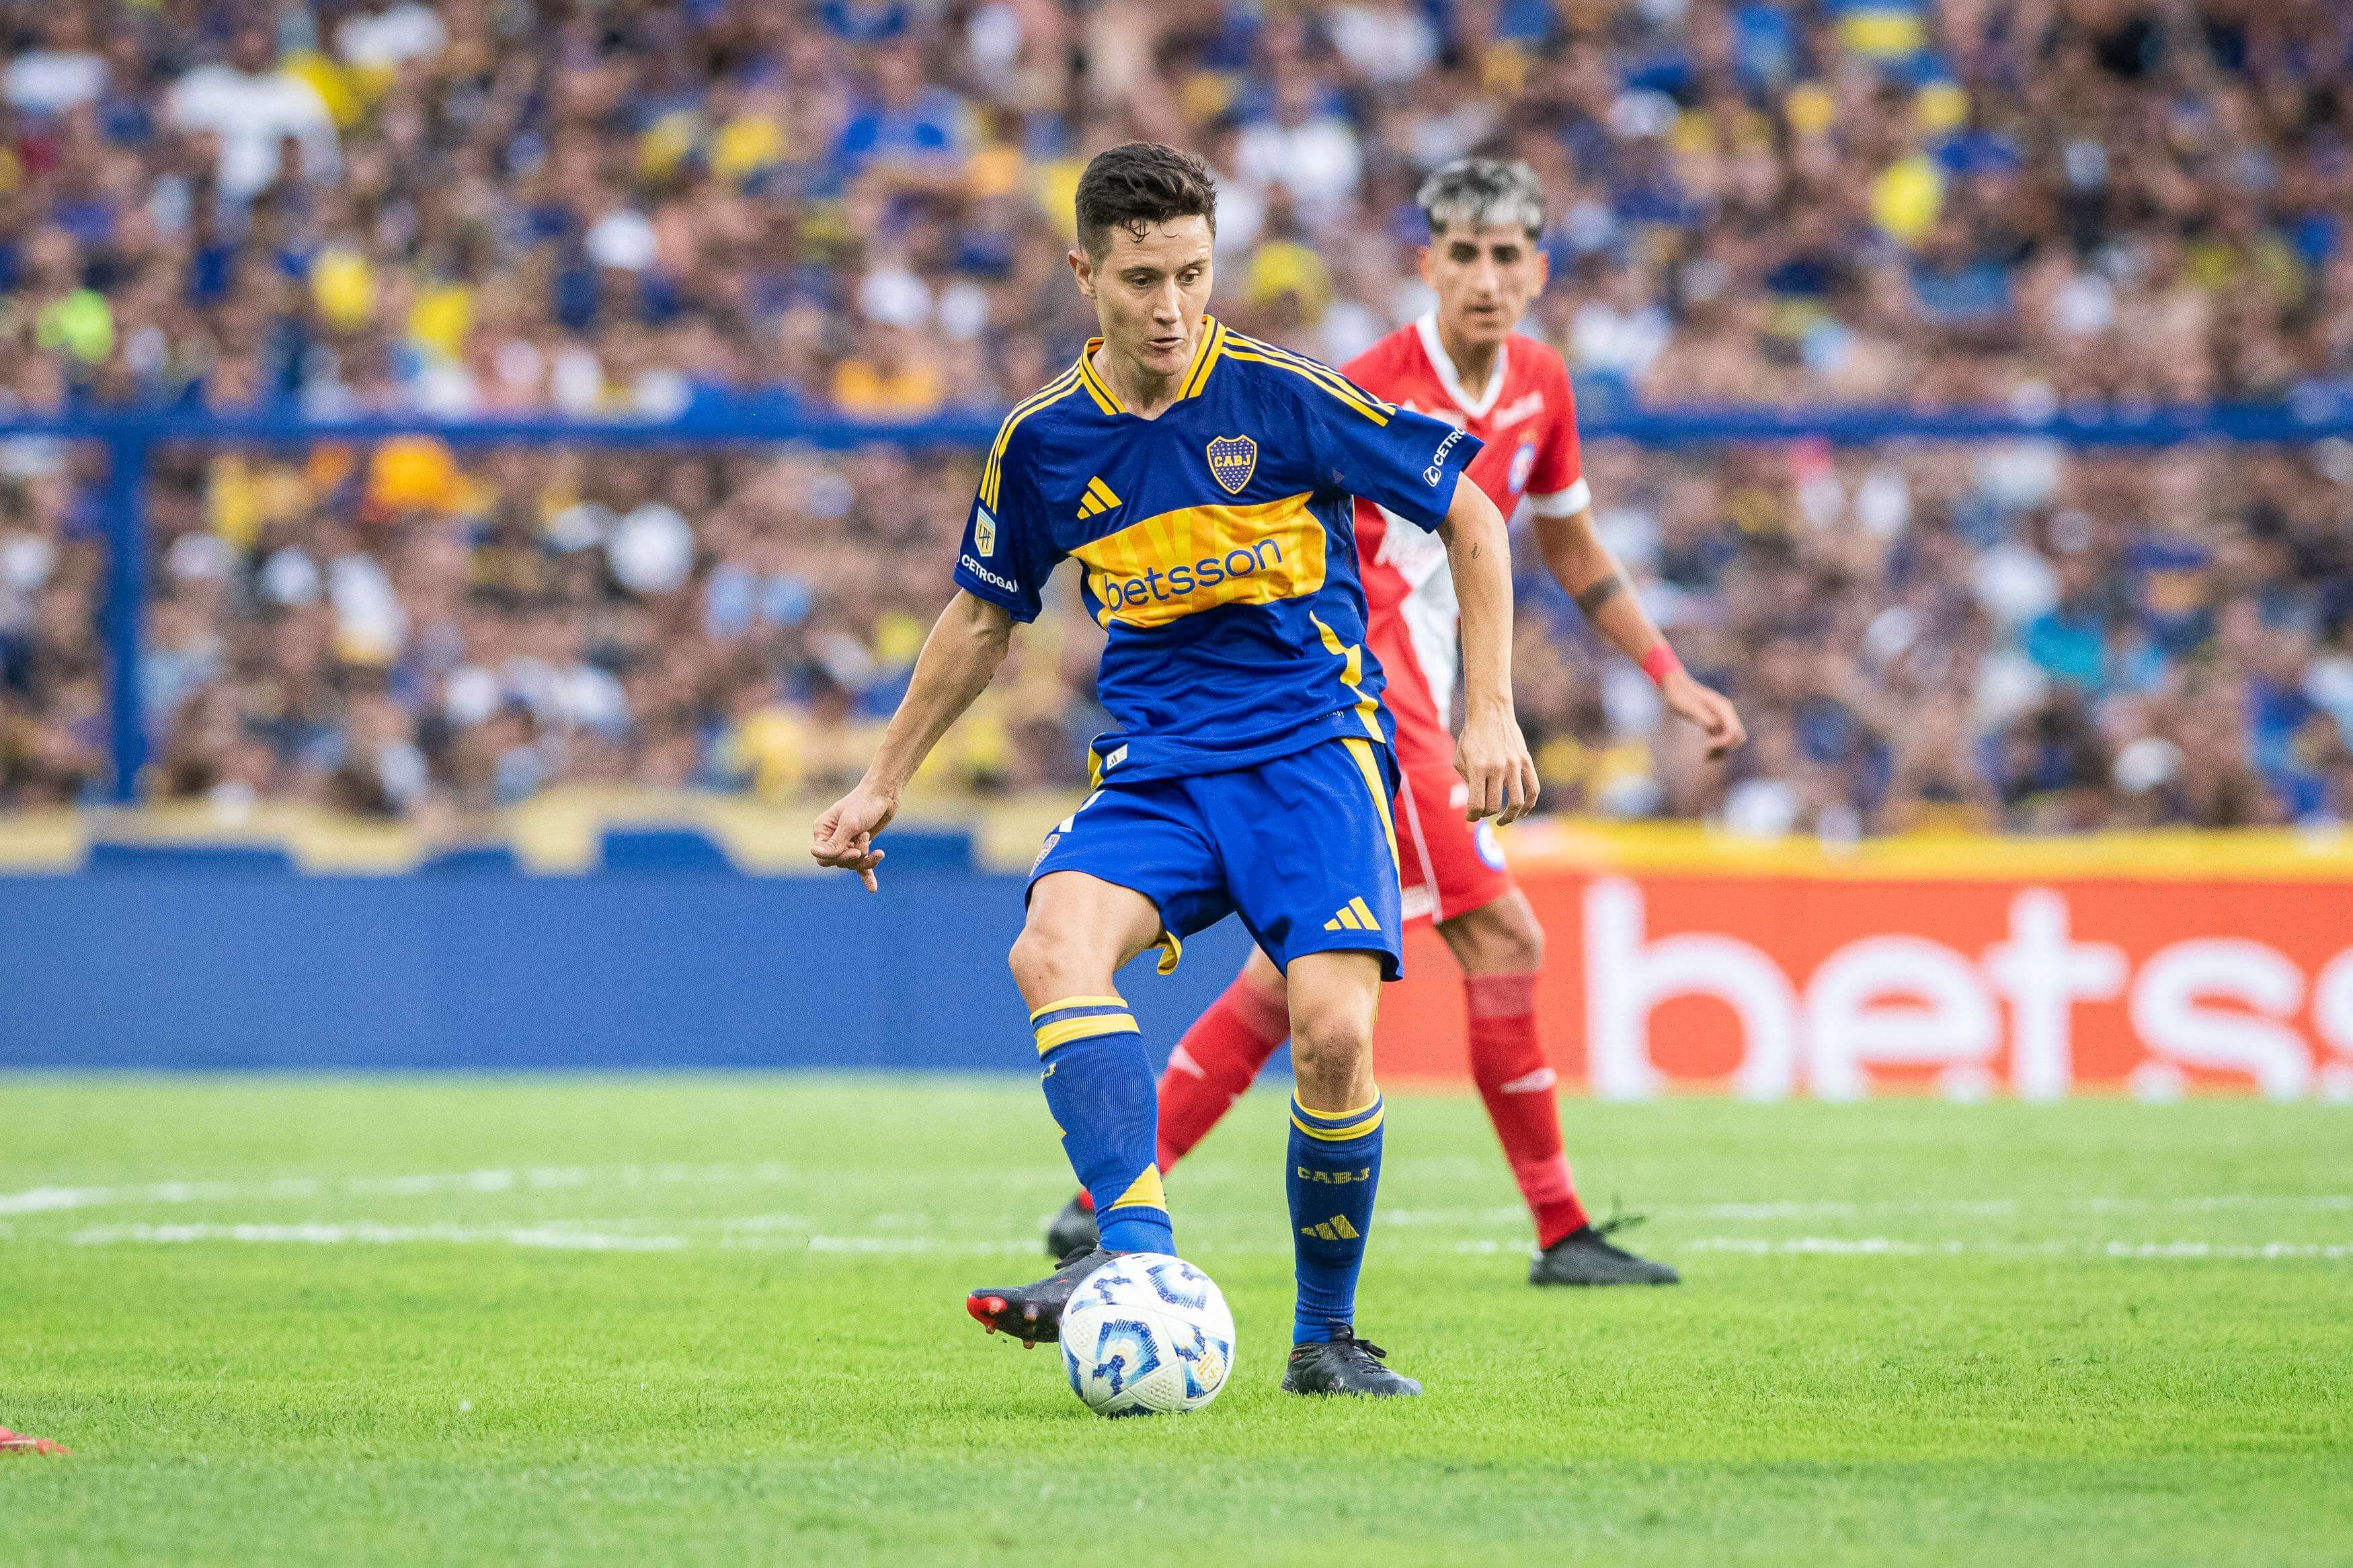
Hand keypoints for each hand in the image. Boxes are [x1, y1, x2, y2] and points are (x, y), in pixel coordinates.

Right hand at [811, 779, 898, 891]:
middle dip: (855, 856)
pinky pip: (862, 867)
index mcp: (822, 830)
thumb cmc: (864, 804)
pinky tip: (873, 889)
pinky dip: (867, 877)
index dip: (838, 858)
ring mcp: (847, 843)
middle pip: (838, 863)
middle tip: (864, 838)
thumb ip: (835, 842)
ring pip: (852, 865)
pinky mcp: (861, 847)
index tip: (855, 851)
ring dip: (866, 857)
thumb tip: (815, 854)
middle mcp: (832, 838)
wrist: (884, 795)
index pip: (823, 857)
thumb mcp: (849, 823)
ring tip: (874, 846)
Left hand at [1455, 700, 1541, 824]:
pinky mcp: (1525, 761)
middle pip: (1494, 805)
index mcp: (1477, 768)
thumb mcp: (1460, 759)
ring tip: (1502, 819)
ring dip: (1509, 816)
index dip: (1472, 816)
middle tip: (1483, 813)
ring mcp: (1513, 764)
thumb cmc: (1471, 737)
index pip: (1476, 804)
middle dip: (1486, 814)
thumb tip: (1475, 805)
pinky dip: (1529, 804)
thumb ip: (1466, 783)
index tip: (1470, 818)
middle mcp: (1496, 767)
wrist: (1490, 712)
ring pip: (1516, 802)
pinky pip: (1533, 789)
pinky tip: (1522, 812)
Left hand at [1661, 669, 1745, 759]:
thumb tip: (1715, 725)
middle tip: (1707, 748)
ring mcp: (1720, 717)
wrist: (1673, 686)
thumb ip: (1703, 715)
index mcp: (1723, 708)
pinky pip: (1720, 738)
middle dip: (1726, 746)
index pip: (1733, 731)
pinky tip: (1703, 752)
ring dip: (1720, 748)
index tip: (1706, 744)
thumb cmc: (1680, 695)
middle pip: (1738, 737)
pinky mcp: (1712, 722)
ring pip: (1730, 739)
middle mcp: (1726, 713)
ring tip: (1704, 754)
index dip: (1723, 742)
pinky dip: (1715, 746)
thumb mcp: (1689, 706)